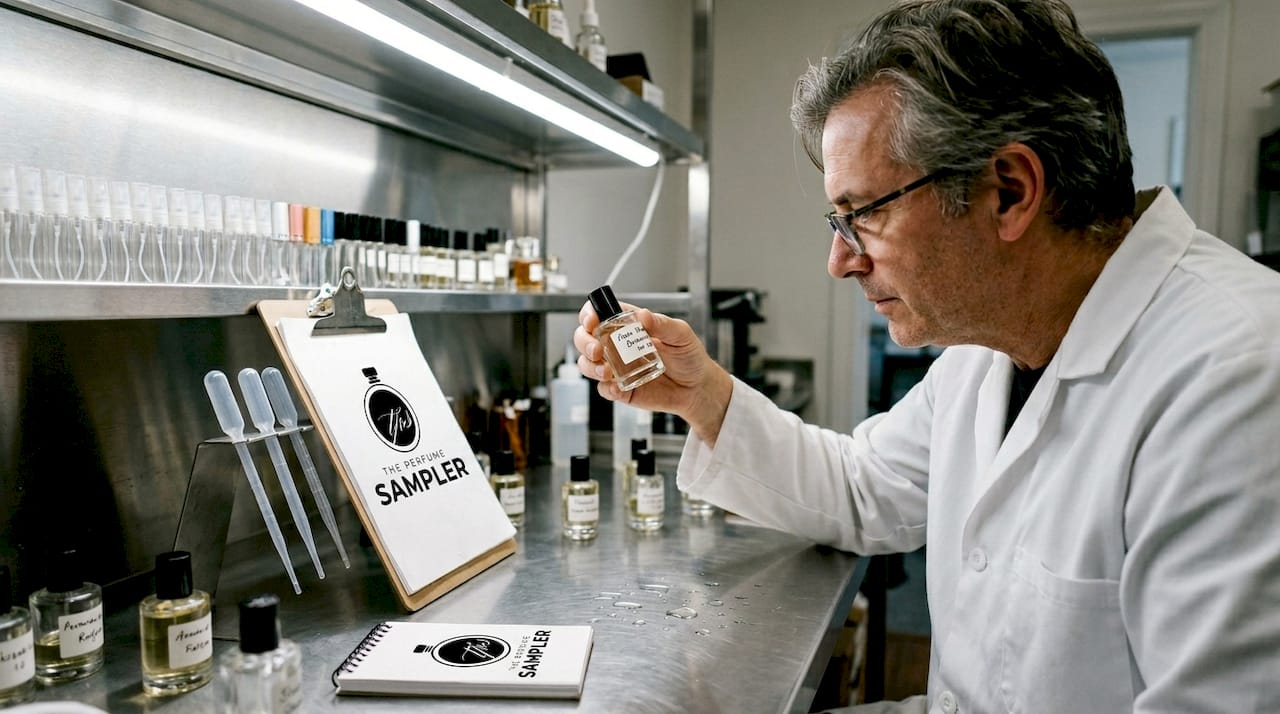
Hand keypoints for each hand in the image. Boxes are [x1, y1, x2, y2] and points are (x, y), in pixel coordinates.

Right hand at [575, 301, 733, 444]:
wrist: (697, 388)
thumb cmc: (690, 357)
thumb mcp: (681, 335)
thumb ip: (662, 324)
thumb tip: (644, 315)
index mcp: (629, 326)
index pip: (600, 313)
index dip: (589, 314)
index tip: (592, 321)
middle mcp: (618, 345)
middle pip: (585, 338)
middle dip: (584, 343)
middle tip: (597, 351)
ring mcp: (616, 367)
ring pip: (587, 364)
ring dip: (590, 367)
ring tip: (607, 371)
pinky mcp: (620, 388)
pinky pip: (603, 389)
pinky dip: (605, 388)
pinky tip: (616, 387)